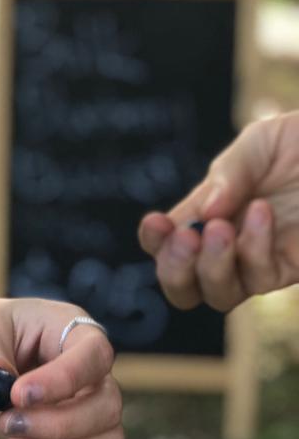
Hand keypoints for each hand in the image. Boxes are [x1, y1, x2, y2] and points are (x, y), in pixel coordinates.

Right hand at [138, 113, 298, 310]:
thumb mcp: (262, 143)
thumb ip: (227, 174)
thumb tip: (202, 216)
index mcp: (212, 214)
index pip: (168, 244)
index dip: (155, 243)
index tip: (157, 224)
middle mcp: (232, 245)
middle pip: (184, 287)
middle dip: (173, 270)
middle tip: (186, 239)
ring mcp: (262, 261)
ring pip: (218, 295)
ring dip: (211, 266)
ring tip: (221, 229)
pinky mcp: (293, 268)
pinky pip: (259, 277)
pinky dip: (251, 249)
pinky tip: (262, 214)